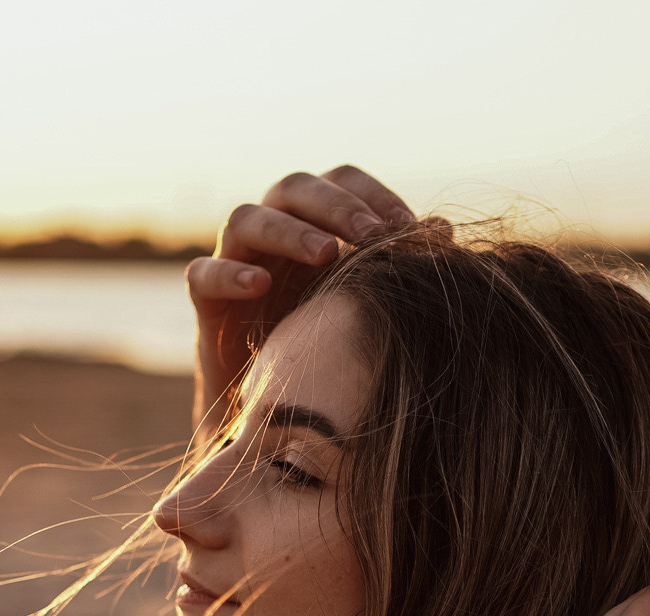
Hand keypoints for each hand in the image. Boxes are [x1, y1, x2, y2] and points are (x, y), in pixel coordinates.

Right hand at [188, 166, 412, 422]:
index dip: (372, 194)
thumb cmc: (330, 339)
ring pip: (246, 218)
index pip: (340, 180)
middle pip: (294, 188)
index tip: (408, 227)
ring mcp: (236, 257)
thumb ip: (394, 265)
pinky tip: (260, 285)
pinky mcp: (206, 298)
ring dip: (287, 231)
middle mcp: (274, 227)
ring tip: (325, 255)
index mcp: (316, 220)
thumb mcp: (366, 302)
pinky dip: (230, 273)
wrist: (280, 402)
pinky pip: (205, 272)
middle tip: (371, 234)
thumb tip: (444, 230)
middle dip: (335, 207)